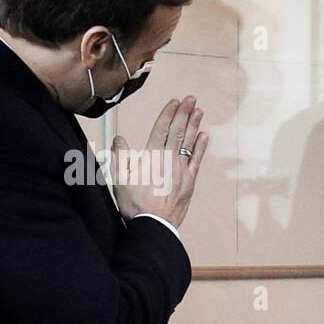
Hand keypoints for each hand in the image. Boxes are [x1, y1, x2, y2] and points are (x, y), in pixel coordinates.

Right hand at [111, 95, 207, 229]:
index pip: (162, 129)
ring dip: (194, 125)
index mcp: (152, 157)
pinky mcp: (189, 182)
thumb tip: (120, 139)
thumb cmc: (136, 204)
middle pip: (178, 132)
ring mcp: (181, 170)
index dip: (169, 113)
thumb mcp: (121, 179)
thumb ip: (121, 157)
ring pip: (189, 143)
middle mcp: (169, 160)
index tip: (175, 101)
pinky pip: (196, 160)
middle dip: (184, 113)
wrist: (155, 224)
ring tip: (199, 111)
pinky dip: (200, 147)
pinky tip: (204, 137)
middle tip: (191, 99)